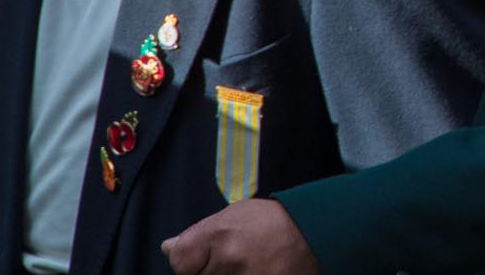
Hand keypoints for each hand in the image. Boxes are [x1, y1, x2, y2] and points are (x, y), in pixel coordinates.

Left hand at [163, 200, 319, 274]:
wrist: (316, 235)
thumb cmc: (275, 223)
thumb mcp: (235, 215)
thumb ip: (198, 233)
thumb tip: (168, 247)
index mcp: (220, 236)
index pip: (179, 263)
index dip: (192, 260)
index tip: (208, 255)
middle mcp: (229, 262)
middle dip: (211, 271)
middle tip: (236, 259)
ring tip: (249, 266)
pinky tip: (257, 271)